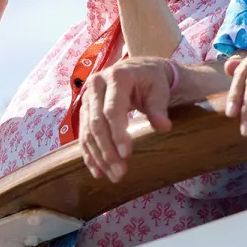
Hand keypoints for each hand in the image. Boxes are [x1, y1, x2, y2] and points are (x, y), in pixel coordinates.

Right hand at [79, 57, 173, 181]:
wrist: (140, 71)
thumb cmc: (152, 80)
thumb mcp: (159, 89)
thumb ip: (159, 107)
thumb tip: (164, 126)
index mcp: (116, 77)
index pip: (112, 109)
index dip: (117, 133)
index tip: (126, 154)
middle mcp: (96, 85)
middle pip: (96, 123)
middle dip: (107, 150)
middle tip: (120, 172)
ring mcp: (87, 98)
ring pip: (88, 132)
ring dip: (99, 157)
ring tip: (113, 176)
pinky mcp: (84, 110)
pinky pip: (83, 135)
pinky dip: (90, 154)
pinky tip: (98, 171)